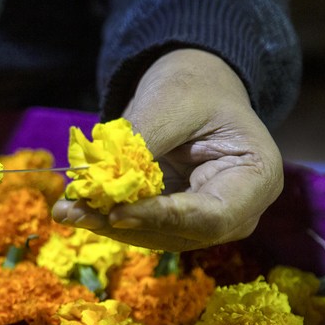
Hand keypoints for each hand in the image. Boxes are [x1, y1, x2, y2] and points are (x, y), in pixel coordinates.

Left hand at [52, 48, 283, 250]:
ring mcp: (205, 222)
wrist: (195, 90)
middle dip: (124, 225)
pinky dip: (105, 219)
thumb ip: (143, 142)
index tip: (115, 213)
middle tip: (74, 212)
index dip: (162, 219)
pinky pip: (139, 227)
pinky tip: (73, 208)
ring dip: (106, 226)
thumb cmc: (195, 88)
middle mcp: (238, 212)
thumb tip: (100, 180)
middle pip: (179, 234)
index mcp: (257, 179)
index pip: (212, 216)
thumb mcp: (173, 102)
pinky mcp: (174, 222)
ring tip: (66, 209)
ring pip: (153, 236)